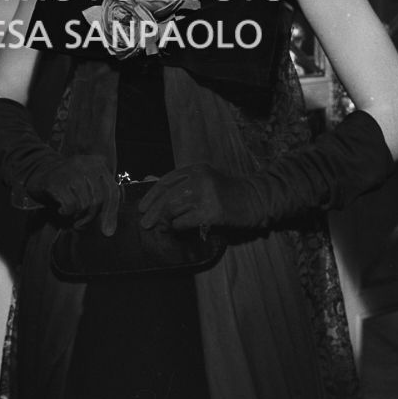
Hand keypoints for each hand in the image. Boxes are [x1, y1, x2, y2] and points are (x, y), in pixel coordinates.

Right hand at [28, 153, 119, 235]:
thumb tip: (109, 230)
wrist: (37, 172)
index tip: (108, 231)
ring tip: (70, 214)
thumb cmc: (67, 184)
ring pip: (84, 204)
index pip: (113, 191)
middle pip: (99, 200)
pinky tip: (60, 210)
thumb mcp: (87, 186)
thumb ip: (100, 201)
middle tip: (81, 223)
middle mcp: (86, 164)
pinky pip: (70, 205)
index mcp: (98, 164)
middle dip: (90, 217)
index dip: (112, 213)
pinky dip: (66, 213)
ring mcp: (70, 170)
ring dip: (77, 216)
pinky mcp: (56, 180)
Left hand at [137, 163, 266, 232]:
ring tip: (158, 229)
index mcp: (196, 169)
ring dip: (163, 221)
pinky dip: (177, 227)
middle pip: (168, 195)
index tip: (142, 207)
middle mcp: (199, 178)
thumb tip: (150, 185)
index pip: (166, 181)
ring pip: (174, 208)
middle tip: (145, 223)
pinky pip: (186, 221)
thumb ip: (181, 185)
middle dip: (153, 211)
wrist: (255, 200)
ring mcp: (207, 194)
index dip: (152, 195)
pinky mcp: (213, 211)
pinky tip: (176, 230)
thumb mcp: (204, 182)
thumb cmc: (227, 193)